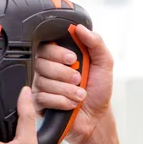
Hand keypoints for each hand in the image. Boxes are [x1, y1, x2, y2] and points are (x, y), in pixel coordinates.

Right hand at [32, 23, 113, 143]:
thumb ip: (95, 42)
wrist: (96, 115)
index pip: (47, 45)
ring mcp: (41, 84)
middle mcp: (48, 67)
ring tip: (80, 94)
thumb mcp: (104, 62)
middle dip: (64, 73)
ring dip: (66, 89)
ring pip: (43, 81)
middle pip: (41, 62)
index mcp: (61, 55)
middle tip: (79, 79)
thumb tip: (81, 28)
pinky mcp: (38, 102)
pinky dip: (61, 101)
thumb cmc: (99, 88)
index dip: (57, 52)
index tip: (72, 59)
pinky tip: (71, 104)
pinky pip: (42, 97)